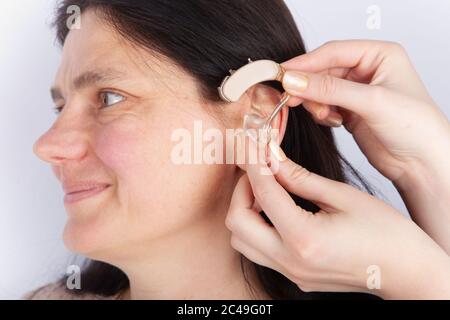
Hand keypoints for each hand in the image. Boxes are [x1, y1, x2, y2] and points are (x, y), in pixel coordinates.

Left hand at [226, 134, 449, 298]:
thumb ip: (300, 178)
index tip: (252, 145)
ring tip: (265, 188)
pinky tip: (275, 209)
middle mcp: (290, 261)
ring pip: (242, 241)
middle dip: (241, 190)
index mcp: (304, 238)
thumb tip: (273, 158)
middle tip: (258, 169)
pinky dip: (257, 227)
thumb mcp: (342, 196)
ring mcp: (290, 273)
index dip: (254, 164)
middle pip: (237, 223)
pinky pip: (259, 251)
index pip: (263, 193)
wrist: (405, 270)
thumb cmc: (385, 232)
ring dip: (245, 211)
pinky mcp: (295, 277)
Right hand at [280, 40, 449, 252]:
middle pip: (323, 70)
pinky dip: (321, 113)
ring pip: (320, 89)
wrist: (422, 164)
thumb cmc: (416, 128)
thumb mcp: (372, 102)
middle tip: (290, 98)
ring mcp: (357, 91)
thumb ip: (330, 90)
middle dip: (308, 85)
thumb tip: (294, 80)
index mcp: (379, 55)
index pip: (333, 52)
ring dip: (315, 102)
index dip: (306, 63)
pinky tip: (333, 122)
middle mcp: (367, 70)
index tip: (283, 74)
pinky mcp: (349, 110)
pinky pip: (323, 105)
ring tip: (325, 116)